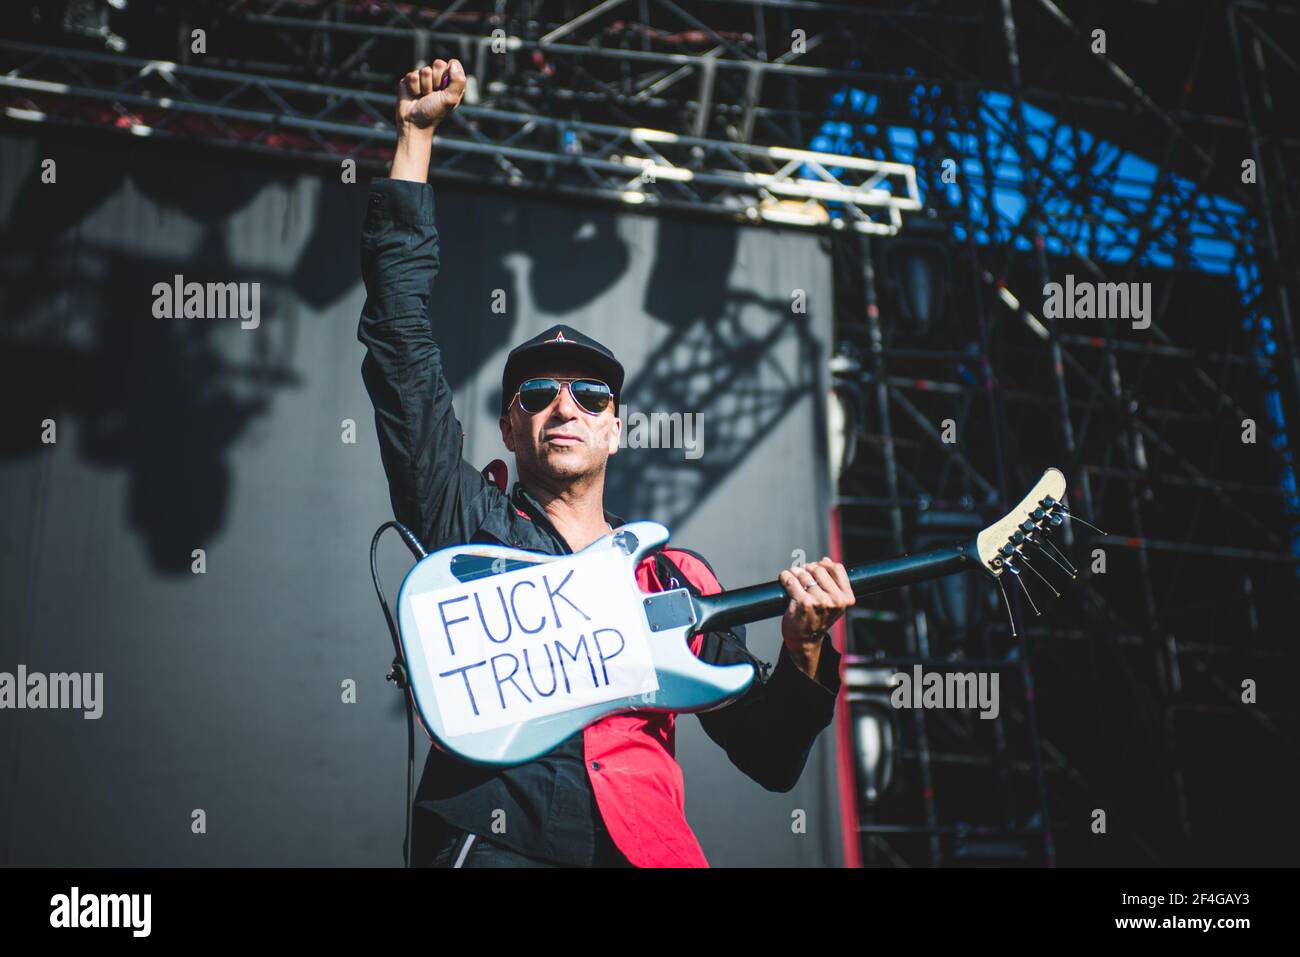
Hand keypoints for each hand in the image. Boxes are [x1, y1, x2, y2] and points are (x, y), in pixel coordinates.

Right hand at [396, 59, 465, 133]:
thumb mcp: (451, 99)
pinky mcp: (411, 78)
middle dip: (436, 81)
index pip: (453, 64)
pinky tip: (414, 95)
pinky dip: (414, 88)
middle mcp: (438, 77)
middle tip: (434, 94)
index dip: (449, 74)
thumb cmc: (434, 113)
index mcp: (451, 82)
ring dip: (425, 87)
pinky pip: (413, 75)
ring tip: (423, 96)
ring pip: (425, 70)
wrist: (414, 122)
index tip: (445, 89)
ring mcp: (423, 77)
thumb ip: (458, 82)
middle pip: (438, 63)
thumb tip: (453, 63)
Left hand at [777, 558, 854, 676]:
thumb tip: (826, 560)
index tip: (815, 568)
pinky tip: (784, 578)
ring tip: (793, 576)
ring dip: (795, 572)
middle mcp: (835, 600)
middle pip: (818, 569)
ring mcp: (819, 602)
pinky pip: (791, 580)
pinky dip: (785, 576)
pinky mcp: (803, 603)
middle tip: (802, 574)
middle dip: (807, 568)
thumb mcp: (833, 602)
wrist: (805, 639)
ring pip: (804, 574)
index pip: (837, 568)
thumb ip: (833, 582)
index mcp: (846, 598)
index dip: (823, 564)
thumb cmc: (818, 618)